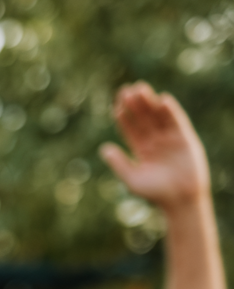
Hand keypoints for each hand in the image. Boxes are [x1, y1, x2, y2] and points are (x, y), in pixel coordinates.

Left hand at [100, 83, 209, 212]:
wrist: (179, 200)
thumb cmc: (155, 193)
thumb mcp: (132, 179)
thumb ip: (119, 163)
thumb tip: (103, 148)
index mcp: (141, 150)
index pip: (130, 130)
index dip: (123, 117)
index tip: (114, 105)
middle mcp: (155, 141)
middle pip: (143, 119)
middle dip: (134, 105)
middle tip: (125, 90)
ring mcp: (170, 138)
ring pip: (158, 116)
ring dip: (149, 103)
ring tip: (140, 89)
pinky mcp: (184, 138)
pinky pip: (177, 121)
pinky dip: (170, 111)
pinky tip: (162, 101)